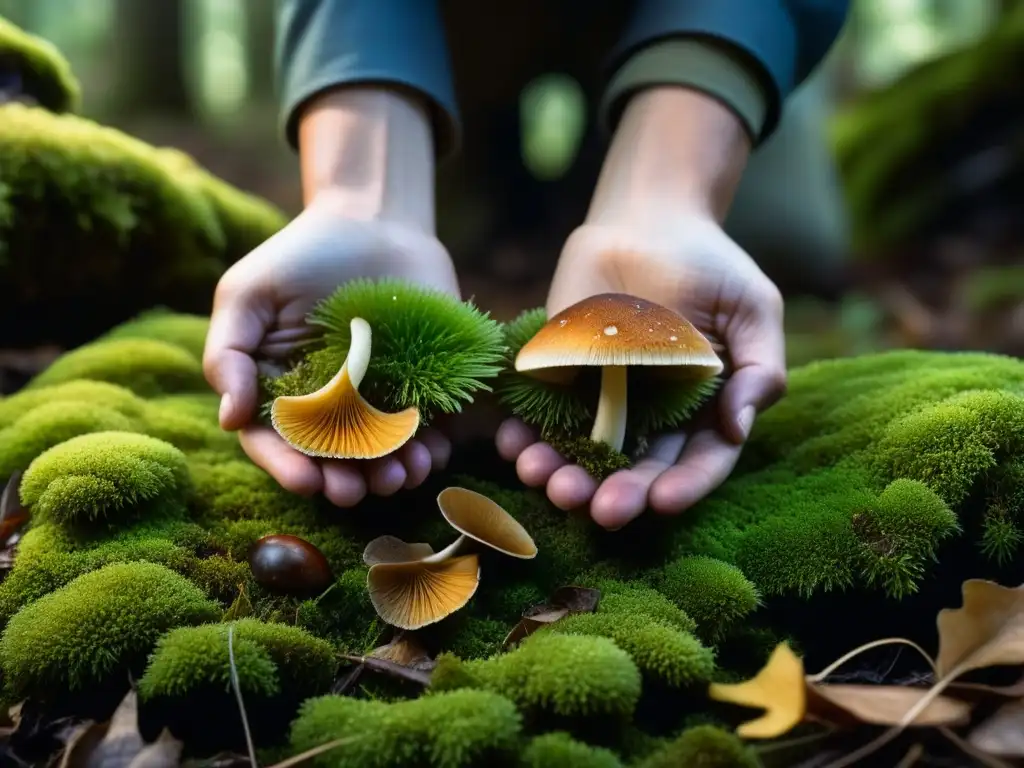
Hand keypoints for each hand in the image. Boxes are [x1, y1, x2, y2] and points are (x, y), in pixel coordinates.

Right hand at [203, 195, 459, 505]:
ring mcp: (378, 401)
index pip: (277, 443)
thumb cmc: (300, 256)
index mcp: (281, 393)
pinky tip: (430, 453)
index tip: (305, 481)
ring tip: (397, 476)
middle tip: (352, 491)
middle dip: (342, 480)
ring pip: (382, 453)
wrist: (374, 221)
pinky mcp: (424, 388)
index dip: (287, 467)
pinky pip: (427, 429)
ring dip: (388, 473)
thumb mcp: (248, 295)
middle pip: (332, 459)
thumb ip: (229, 355)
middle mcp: (329, 407)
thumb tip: (230, 420)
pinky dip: (429, 448)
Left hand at [496, 211, 785, 528]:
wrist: (647, 216)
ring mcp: (601, 399)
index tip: (664, 501)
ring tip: (545, 480)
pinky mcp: (559, 377)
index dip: (684, 486)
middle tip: (600, 510)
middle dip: (619, 493)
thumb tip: (738, 428)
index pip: (697, 462)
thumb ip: (759, 369)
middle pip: (636, 468)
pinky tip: (513, 444)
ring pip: (581, 451)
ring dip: (563, 472)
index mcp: (702, 411)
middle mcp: (651, 416)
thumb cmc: (709, 262)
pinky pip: (538, 415)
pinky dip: (524, 433)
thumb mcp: (752, 309)